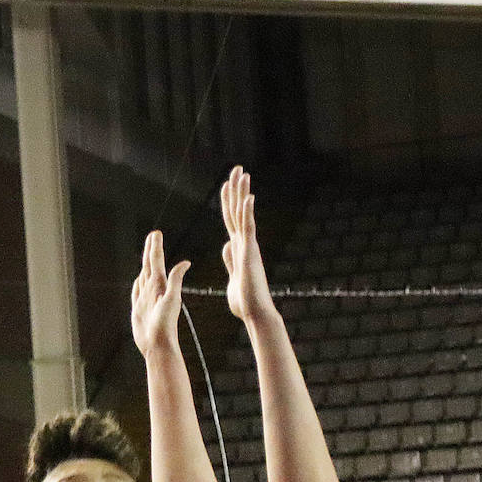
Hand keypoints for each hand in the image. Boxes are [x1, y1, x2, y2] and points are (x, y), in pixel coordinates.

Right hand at [130, 231, 190, 356]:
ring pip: (144, 276)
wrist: (158, 344)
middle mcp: (153, 290)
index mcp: (160, 285)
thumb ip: (176, 281)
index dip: (155, 247)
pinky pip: (137, 291)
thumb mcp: (172, 300)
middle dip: (151, 250)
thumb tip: (186, 262)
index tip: (156, 233)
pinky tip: (139, 279)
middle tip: (153, 236)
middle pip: (150, 265)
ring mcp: (146, 299)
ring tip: (147, 254)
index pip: (156, 261)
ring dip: (145, 264)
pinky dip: (137, 282)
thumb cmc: (165, 324)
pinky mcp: (140, 309)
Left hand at [219, 166, 275, 322]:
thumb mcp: (233, 275)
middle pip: (238, 211)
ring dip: (242, 193)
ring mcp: (248, 246)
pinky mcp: (250, 253)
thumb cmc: (244, 299)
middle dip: (236, 189)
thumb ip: (230, 259)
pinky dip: (248, 212)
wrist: (254, 312)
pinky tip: (248, 196)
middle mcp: (244, 243)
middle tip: (237, 168)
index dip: (228, 202)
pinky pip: (248, 229)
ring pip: (243, 214)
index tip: (227, 185)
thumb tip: (227, 245)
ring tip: (242, 173)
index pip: (231, 219)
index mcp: (237, 248)